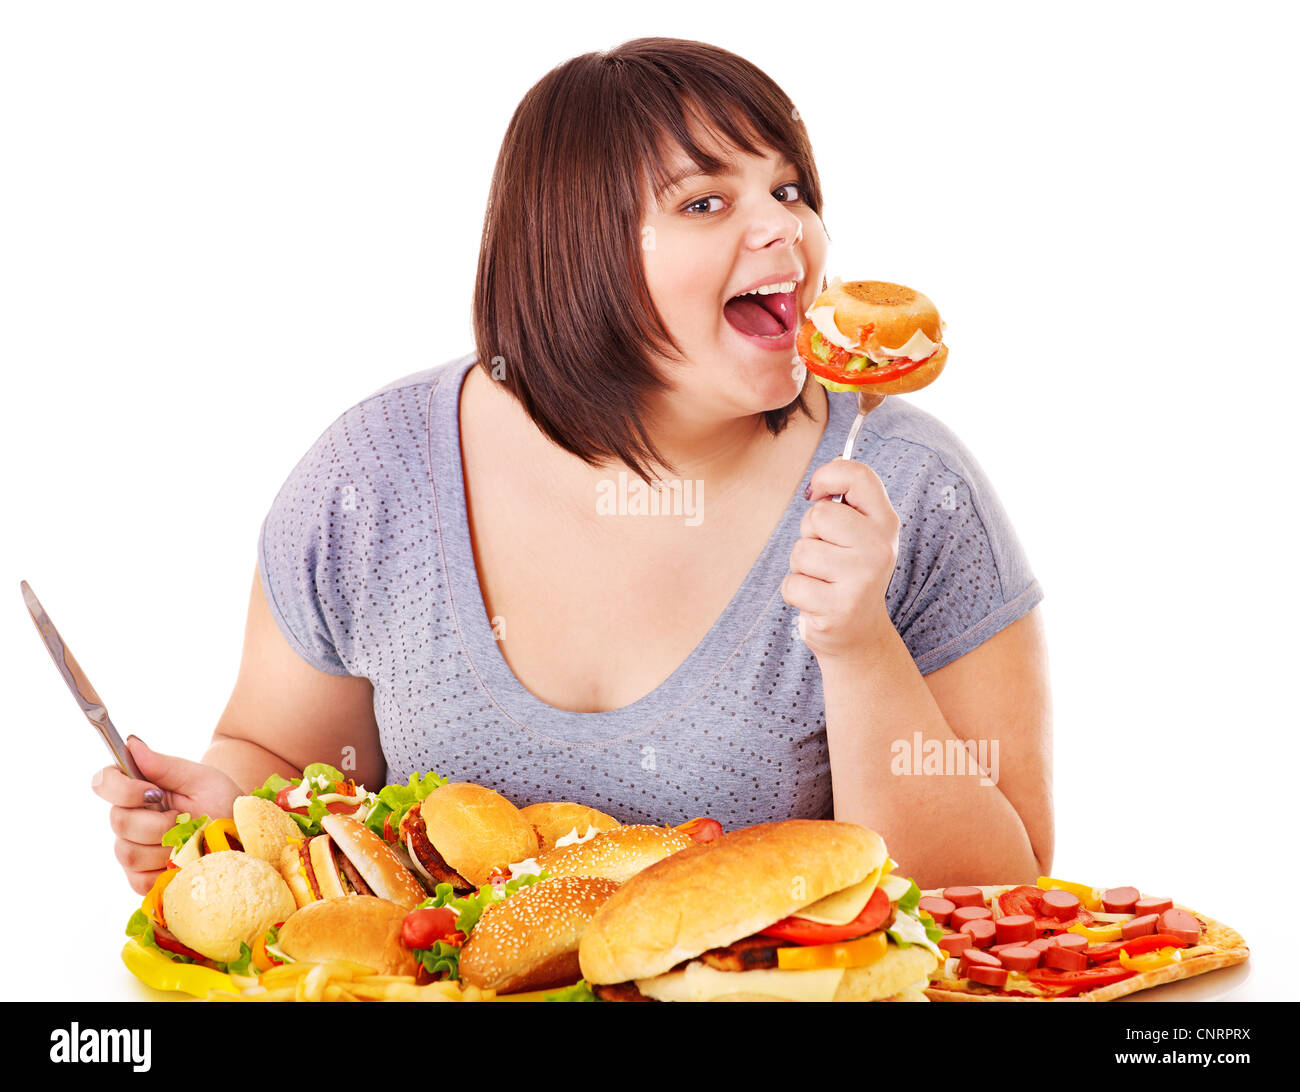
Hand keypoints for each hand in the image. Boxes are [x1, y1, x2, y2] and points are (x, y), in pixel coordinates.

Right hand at [91, 736, 242, 894]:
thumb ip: (165, 766)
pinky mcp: (139, 879)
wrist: (240, 836)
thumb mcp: (201, 780)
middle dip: (159, 822)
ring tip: (191, 840)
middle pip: (119, 822)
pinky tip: (185, 861)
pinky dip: (167, 871)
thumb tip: (131, 743)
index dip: (122, 788)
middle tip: (187, 819)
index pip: (104, 782)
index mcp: (138, 790)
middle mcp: (128, 820)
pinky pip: (140, 879)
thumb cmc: (221, 801)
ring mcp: (131, 850)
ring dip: (167, 847)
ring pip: (129, 853)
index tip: (153, 791)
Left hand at [783, 457, 899, 663]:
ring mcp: (862, 578)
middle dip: (809, 535)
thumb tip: (828, 467)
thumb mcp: (859, 534)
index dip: (827, 476)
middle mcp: (879, 548)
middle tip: (825, 557)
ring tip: (823, 582)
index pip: (858, 476)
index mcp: (885, 523)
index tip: (815, 493)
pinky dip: (796, 594)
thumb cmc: (849, 576)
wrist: (859, 635)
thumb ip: (847, 500)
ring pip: (801, 551)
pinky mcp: (838, 608)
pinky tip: (818, 602)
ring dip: (801, 568)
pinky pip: (792, 584)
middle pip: (818, 515)